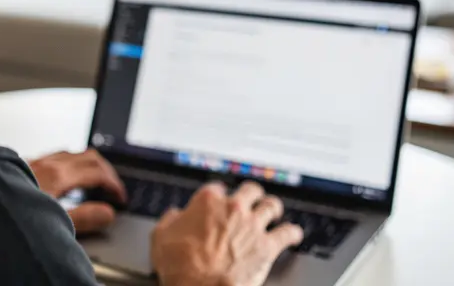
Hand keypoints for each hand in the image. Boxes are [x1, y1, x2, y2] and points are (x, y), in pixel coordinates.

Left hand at [28, 149, 126, 234]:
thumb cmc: (10, 217)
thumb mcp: (52, 222)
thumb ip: (82, 218)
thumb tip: (107, 213)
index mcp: (57, 177)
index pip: (97, 173)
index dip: (114, 185)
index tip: (120, 197)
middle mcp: (47, 164)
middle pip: (89, 157)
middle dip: (106, 171)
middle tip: (113, 188)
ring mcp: (35, 162)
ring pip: (72, 154)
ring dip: (88, 165)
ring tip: (94, 181)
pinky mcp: (24, 165)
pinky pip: (55, 156)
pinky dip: (70, 163)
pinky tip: (65, 176)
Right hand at [151, 181, 302, 285]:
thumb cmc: (181, 266)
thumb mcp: (160, 237)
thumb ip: (169, 220)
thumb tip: (173, 215)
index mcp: (208, 201)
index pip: (217, 187)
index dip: (218, 194)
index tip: (219, 200)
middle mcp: (233, 208)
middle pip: (250, 190)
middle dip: (252, 194)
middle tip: (251, 198)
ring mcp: (253, 226)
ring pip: (272, 205)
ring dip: (273, 208)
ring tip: (274, 211)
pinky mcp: (267, 246)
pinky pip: (288, 233)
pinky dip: (292, 232)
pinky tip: (293, 234)